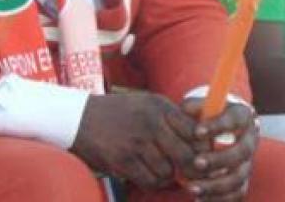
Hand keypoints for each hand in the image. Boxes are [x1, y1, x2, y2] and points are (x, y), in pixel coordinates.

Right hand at [71, 91, 197, 190]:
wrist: (81, 117)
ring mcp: (137, 142)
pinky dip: (153, 182)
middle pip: (187, 155)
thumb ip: (174, 117)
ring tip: (164, 170)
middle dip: (193, 168)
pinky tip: (149, 174)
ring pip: (168, 172)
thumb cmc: (121, 112)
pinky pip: (149, 181)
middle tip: (192, 172)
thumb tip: (202, 136)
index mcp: (161, 107)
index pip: (196, 131)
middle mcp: (152, 123)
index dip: (203, 147)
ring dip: (168, 176)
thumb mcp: (149, 103)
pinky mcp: (123, 160)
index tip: (203, 154)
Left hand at [174, 98, 258, 201]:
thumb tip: (186, 108)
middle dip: (219, 159)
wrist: (220, 130)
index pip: (235, 119)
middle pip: (242, 152)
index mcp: (243, 116)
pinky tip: (199, 198)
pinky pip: (236, 194)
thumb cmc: (208, 115)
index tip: (197, 131)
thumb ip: (194, 106)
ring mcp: (248, 162)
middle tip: (196, 163)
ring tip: (191, 188)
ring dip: (216, 185)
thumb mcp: (202, 105)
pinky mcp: (243, 181)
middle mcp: (250, 139)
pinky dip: (219, 199)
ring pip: (239, 177)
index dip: (218, 126)